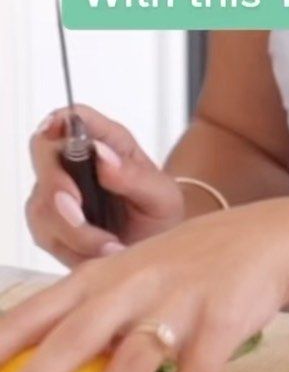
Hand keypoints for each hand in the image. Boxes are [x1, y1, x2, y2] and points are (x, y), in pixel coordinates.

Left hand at [0, 198, 288, 371]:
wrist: (270, 237)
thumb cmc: (192, 262)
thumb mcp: (135, 269)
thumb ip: (92, 307)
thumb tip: (37, 360)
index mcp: (105, 272)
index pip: (39, 308)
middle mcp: (135, 283)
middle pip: (75, 335)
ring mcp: (179, 303)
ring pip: (129, 364)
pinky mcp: (221, 324)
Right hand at [27, 105, 185, 266]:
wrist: (157, 249)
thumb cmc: (160, 214)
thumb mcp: (162, 196)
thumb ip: (134, 176)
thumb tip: (102, 155)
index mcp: (109, 142)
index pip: (76, 117)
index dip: (60, 120)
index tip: (55, 132)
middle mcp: (77, 163)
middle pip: (44, 155)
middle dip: (57, 186)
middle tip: (79, 214)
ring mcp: (58, 194)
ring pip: (42, 203)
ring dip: (73, 231)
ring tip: (111, 247)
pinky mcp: (51, 226)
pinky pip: (46, 234)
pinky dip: (73, 249)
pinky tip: (101, 254)